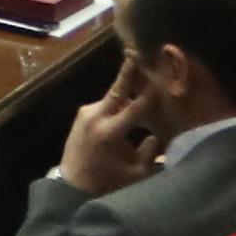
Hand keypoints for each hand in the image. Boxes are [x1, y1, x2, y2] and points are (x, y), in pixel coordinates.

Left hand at [55, 73, 159, 198]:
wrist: (71, 185)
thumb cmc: (107, 182)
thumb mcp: (136, 173)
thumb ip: (150, 151)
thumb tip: (159, 131)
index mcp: (110, 132)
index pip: (137, 106)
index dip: (153, 92)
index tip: (165, 76)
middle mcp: (95, 116)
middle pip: (117, 88)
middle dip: (129, 69)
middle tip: (139, 49)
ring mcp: (85, 113)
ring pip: (113, 96)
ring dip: (128, 91)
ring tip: (145, 78)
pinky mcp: (81, 114)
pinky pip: (105, 104)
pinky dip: (118, 102)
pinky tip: (130, 102)